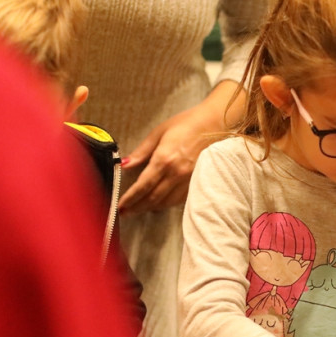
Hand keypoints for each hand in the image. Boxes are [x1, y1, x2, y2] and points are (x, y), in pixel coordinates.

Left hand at [118, 81, 243, 213]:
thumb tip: (125, 164)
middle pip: (153, 198)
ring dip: (151, 208)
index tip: (121, 206)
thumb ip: (142, 151)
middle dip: (137, 207)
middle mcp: (176, 173)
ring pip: (167, 202)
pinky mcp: (197, 182)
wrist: (215, 124)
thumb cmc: (186, 124)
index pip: (143, 185)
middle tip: (125, 212)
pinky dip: (166, 203)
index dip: (130, 198)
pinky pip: (179, 199)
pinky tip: (159, 203)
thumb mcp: (159, 132)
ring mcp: (189, 180)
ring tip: (139, 209)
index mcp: (164, 159)